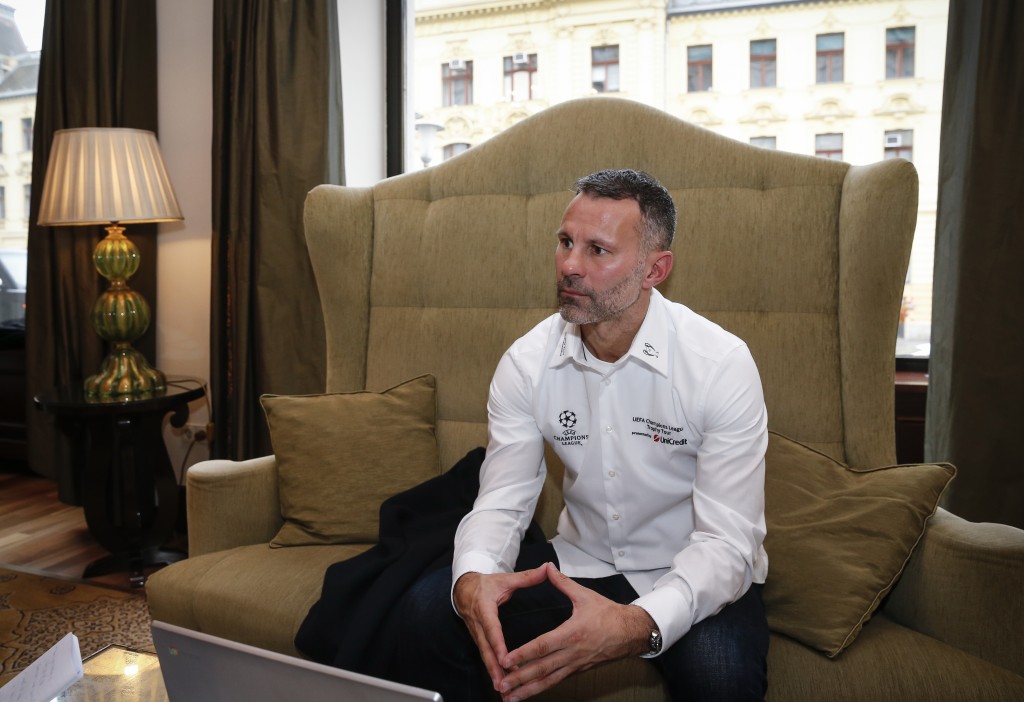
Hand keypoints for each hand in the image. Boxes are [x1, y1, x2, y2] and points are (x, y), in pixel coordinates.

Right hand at [453, 566, 551, 691]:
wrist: (463, 589)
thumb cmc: (486, 585)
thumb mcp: (505, 579)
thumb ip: (527, 577)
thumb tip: (547, 568)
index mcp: (484, 609)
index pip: (492, 629)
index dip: (498, 644)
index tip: (505, 659)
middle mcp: (478, 624)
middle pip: (486, 649)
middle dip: (495, 668)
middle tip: (503, 683)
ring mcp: (476, 634)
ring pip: (485, 656)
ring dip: (493, 673)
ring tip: (503, 689)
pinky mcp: (478, 640)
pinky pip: (486, 656)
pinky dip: (493, 670)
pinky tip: (500, 682)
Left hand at [496, 563, 654, 701]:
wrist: (631, 632)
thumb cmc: (609, 614)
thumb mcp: (585, 595)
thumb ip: (563, 582)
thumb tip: (548, 567)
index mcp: (572, 633)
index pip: (542, 647)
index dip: (522, 654)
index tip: (505, 660)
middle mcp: (572, 653)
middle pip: (542, 669)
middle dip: (519, 679)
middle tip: (501, 686)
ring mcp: (575, 664)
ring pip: (549, 680)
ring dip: (528, 690)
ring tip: (510, 698)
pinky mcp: (578, 670)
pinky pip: (557, 681)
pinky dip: (542, 688)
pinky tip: (529, 692)